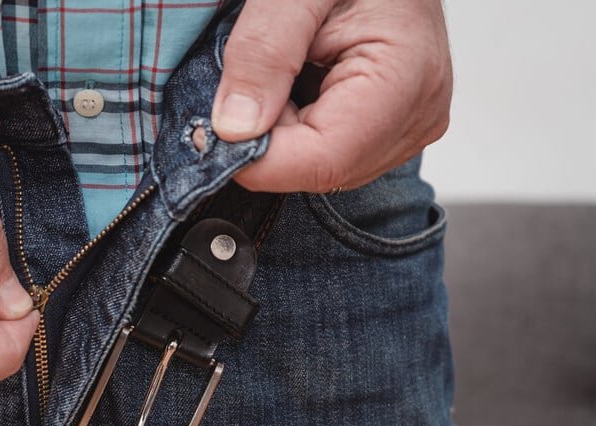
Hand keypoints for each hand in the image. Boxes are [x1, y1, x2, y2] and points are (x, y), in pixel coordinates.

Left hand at [211, 0, 451, 192]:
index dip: (257, 158)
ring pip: (321, 168)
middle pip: (320, 170)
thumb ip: (262, 53)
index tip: (209, 132)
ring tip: (284, 72)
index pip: (323, 160)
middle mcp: (417, 115)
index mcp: (405, 79)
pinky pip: (331, 152)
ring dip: (282, 133)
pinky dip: (298, 128)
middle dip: (268, 140)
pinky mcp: (395, 126)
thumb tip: (234, 129)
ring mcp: (410, 125)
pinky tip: (300, 83)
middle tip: (250, 81)